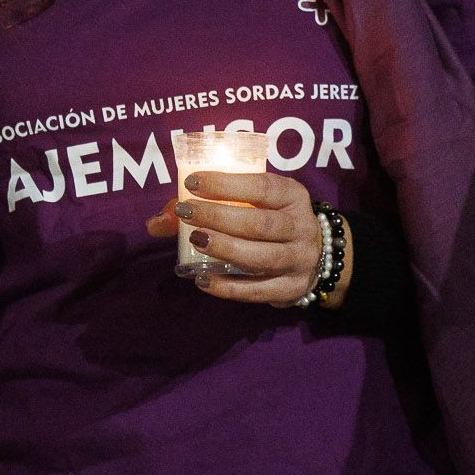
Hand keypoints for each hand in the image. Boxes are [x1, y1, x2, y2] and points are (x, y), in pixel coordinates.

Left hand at [145, 168, 340, 304]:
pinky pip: (258, 291)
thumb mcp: (255, 203)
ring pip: (262, 258)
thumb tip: (156, 221)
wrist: (318, 255)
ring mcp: (299, 261)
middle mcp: (301, 227)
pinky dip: (229, 288)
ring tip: (196, 240)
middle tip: (186, 212)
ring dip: (225, 249)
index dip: (226, 184)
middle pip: (260, 224)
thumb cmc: (273, 220)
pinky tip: (203, 280)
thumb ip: (209, 206)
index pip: (262, 187)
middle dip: (219, 217)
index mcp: (293, 196)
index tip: (193, 182)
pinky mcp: (291, 289)